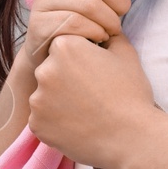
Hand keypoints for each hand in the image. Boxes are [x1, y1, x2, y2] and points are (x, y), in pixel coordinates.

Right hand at [22, 0, 143, 70]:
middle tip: (122, 14)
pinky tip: (97, 36)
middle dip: (121, 2)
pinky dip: (96, 33)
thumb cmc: (85, 10)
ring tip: (112, 28)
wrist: (54, 44)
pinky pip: (77, 24)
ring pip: (91, 5)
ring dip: (111, 22)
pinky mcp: (38, 22)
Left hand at [29, 32, 159, 168]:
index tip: (94, 72)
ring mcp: (37, 100)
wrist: (131, 138)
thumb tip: (102, 30)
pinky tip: (77, 125)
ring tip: (85, 111)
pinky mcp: (36, 125)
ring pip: (45, 94)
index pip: (64, 46)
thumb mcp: (125, 54)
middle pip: (52, 69)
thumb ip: (109, 35)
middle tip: (91, 93)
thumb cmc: (131, 95)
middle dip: (66, 77)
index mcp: (64, 47)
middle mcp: (44, 70)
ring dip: (59, 100)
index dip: (80, 58)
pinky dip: (55, 122)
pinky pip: (43, 118)